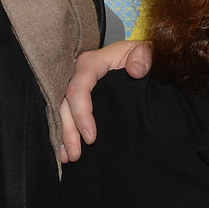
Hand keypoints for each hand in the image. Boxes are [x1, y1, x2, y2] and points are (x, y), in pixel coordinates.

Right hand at [57, 40, 152, 162]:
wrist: (140, 60)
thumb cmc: (141, 56)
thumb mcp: (147, 50)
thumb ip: (144, 56)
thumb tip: (135, 70)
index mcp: (92, 63)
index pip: (79, 88)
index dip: (82, 113)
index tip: (91, 137)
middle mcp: (78, 74)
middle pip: (65, 103)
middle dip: (68, 130)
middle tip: (75, 154)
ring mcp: (76, 86)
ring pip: (62, 112)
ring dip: (64, 135)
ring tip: (69, 157)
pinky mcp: (77, 99)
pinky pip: (65, 116)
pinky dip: (64, 133)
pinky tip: (64, 152)